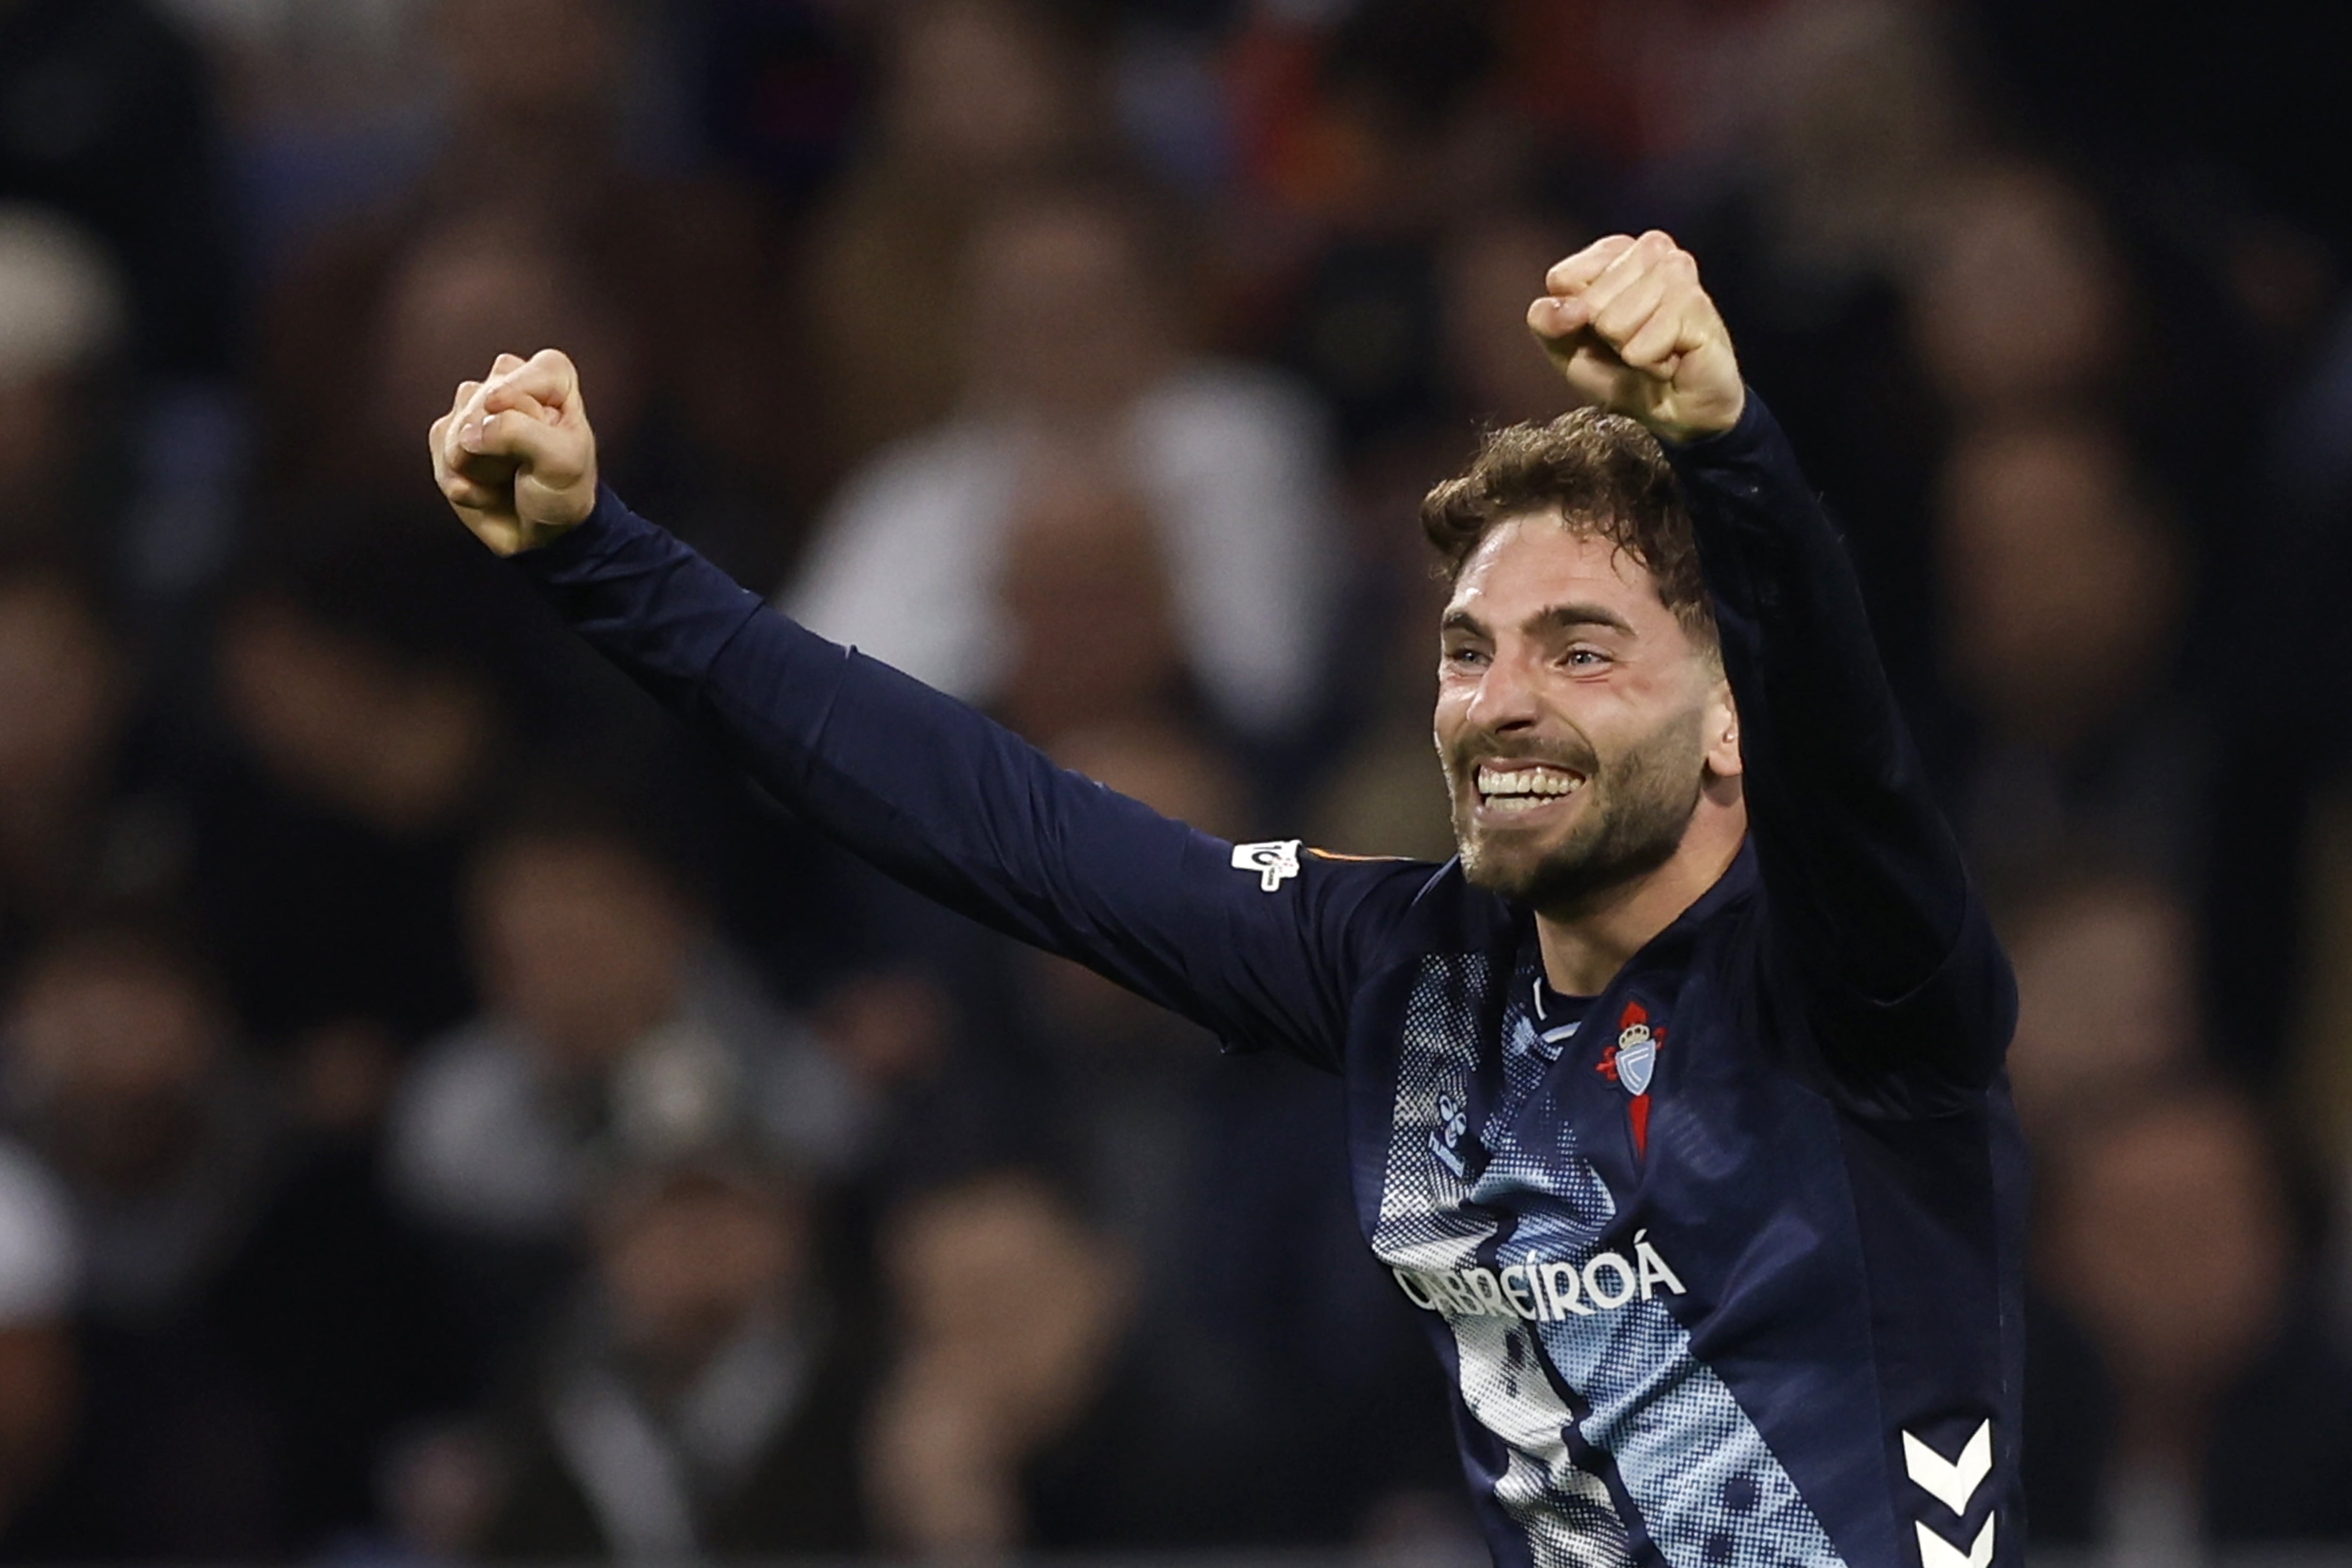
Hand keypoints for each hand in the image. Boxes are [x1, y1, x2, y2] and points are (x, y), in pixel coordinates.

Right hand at [428, 349, 598, 555]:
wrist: (542, 534)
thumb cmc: (562, 491)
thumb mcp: (562, 461)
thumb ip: (519, 432)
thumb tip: (467, 433)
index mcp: (548, 377)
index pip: (516, 369)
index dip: (517, 399)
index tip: (534, 426)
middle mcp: (507, 384)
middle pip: (480, 400)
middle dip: (498, 442)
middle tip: (524, 463)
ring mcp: (473, 410)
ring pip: (455, 428)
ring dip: (478, 464)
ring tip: (506, 475)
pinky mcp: (448, 437)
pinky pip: (440, 454)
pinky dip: (462, 481)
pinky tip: (485, 488)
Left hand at [1527, 231, 1745, 442]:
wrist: (1673, 410)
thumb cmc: (1624, 372)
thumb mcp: (1568, 348)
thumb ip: (1546, 320)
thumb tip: (1562, 309)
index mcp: (1615, 253)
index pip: (1564, 278)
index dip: (1572, 317)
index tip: (1598, 330)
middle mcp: (1651, 251)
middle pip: (1592, 300)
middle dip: (1604, 335)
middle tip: (1631, 344)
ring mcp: (1679, 272)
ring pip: (1618, 319)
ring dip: (1628, 349)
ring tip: (1652, 350)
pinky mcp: (1699, 305)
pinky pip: (1645, 344)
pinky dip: (1650, 363)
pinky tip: (1671, 359)